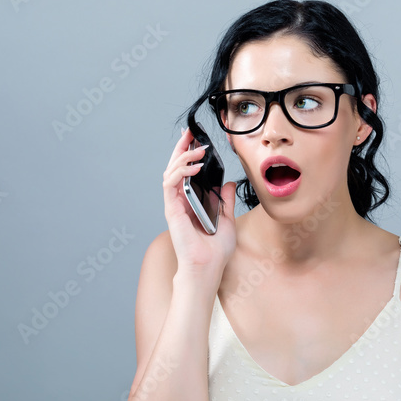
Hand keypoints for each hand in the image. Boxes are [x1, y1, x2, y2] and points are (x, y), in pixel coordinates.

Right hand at [162, 127, 236, 271]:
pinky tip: (195, 166)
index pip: (186, 171)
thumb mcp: (227, 219)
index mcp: (191, 201)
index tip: (198, 140)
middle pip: (175, 167)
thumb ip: (225, 200)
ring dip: (183, 156)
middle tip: (191, 132)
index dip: (189, 154)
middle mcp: (180, 201)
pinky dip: (181, 171)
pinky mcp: (172, 209)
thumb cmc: (215, 250)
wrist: (208, 267)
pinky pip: (171, 183)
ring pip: (171, 171)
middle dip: (182, 147)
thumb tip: (229, 184)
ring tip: (199, 149)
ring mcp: (174, 204)